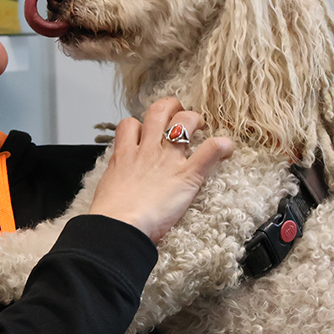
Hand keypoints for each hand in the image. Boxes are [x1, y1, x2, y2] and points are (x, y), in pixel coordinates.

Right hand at [87, 97, 233, 241]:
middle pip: (159, 111)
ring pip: (184, 121)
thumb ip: (117, 180)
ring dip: (195, 119)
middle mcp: (147, 150)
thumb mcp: (106, 190)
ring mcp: (168, 159)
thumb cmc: (110, 215)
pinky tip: (227, 149)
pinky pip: (210, 149)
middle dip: (171, 108)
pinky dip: (222, 146)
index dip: (138, 125)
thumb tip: (117, 186)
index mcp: (125, 155)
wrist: (120, 225)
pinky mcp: (188, 174)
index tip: (145, 133)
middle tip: (179, 117)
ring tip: (201, 126)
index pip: (129, 124)